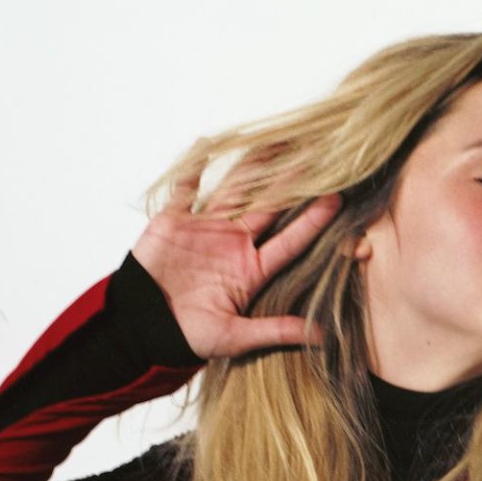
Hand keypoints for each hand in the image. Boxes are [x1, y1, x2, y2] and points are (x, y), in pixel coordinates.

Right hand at [129, 150, 342, 359]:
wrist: (145, 328)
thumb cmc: (189, 336)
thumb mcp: (236, 337)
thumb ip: (276, 331)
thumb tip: (321, 337)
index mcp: (252, 269)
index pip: (290, 240)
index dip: (312, 221)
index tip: (336, 200)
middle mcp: (234, 244)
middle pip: (268, 207)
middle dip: (290, 182)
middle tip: (314, 155)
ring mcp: (205, 230)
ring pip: (234, 190)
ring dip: (253, 167)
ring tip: (274, 142)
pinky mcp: (174, 222)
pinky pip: (185, 190)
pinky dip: (193, 170)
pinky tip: (206, 145)